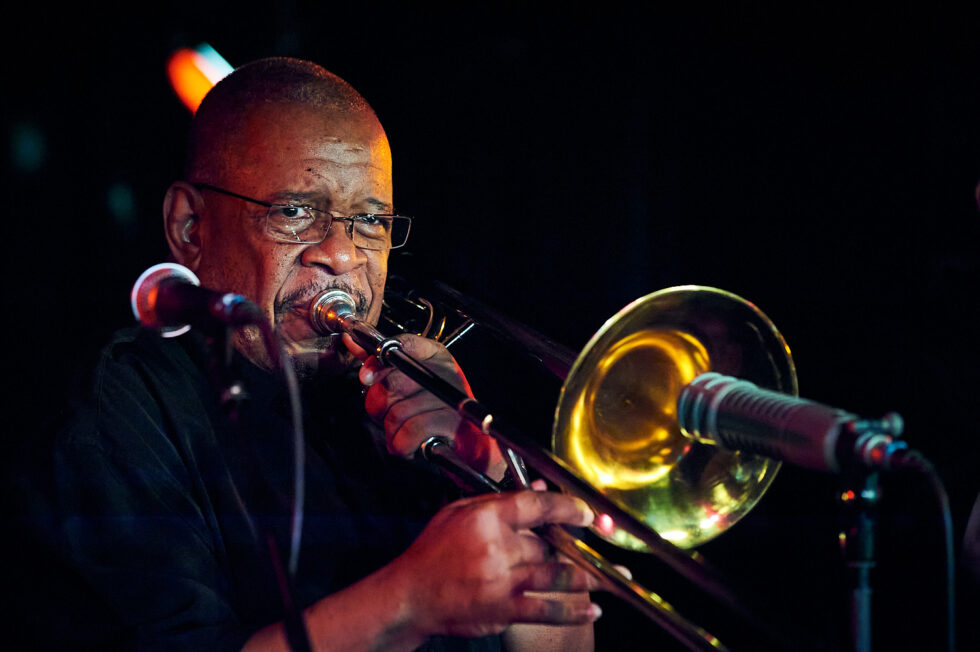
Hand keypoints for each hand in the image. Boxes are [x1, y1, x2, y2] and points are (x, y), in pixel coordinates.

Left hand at [344, 333, 504, 477]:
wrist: (470, 445)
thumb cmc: (435, 412)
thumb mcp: (409, 383)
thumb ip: (380, 363)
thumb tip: (352, 341)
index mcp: (434, 356)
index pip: (404, 345)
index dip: (379, 360)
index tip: (366, 376)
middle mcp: (444, 372)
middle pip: (391, 383)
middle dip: (382, 407)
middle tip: (395, 414)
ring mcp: (450, 398)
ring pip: (395, 414)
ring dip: (393, 431)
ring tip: (408, 431)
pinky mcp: (453, 424)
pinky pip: (408, 434)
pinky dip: (403, 445)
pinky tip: (413, 443)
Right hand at [389, 489, 602, 640]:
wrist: (410, 596)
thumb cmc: (432, 552)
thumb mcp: (458, 512)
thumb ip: (499, 500)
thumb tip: (540, 490)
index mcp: (485, 518)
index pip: (537, 506)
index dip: (569, 508)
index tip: (588, 513)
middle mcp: (496, 548)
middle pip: (549, 544)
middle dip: (573, 548)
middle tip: (599, 549)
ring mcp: (501, 582)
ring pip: (556, 576)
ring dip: (588, 578)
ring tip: (614, 579)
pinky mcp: (503, 610)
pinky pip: (546, 610)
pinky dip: (572, 610)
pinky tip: (592, 609)